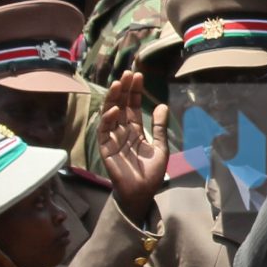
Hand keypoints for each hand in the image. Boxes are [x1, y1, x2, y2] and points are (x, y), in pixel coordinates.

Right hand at [96, 72, 169, 217]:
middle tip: (128, 73)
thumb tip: (162, 105)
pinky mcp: (105, 149)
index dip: (135, 92)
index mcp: (136, 130)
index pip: (134, 106)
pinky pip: (104, 131)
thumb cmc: (151, 173)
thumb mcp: (161, 147)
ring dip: (113, 99)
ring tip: (118, 84)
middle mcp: (123, 131)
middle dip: (124, 90)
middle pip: (122, 106)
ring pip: (110, 114)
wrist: (142, 193)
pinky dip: (108, 120)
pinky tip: (115, 109)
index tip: (138, 76)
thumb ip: (160, 127)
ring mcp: (113, 139)